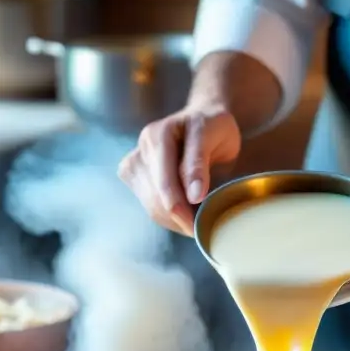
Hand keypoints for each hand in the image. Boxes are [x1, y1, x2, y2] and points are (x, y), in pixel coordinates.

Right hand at [118, 107, 240, 235]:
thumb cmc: (213, 127)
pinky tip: (186, 214)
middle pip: (156, 198)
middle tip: (203, 229)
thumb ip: (199, 164)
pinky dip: (170, 218)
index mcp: (158, 135)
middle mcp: (141, 149)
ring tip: (197, 221)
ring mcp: (134, 164)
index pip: (165, 183)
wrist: (202, 121)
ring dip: (175, 221)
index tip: (200, 227)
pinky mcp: (133, 177)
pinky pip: (150, 208)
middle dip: (180, 219)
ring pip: (152, 208)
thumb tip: (193, 196)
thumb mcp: (216, 136)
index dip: (182, 209)